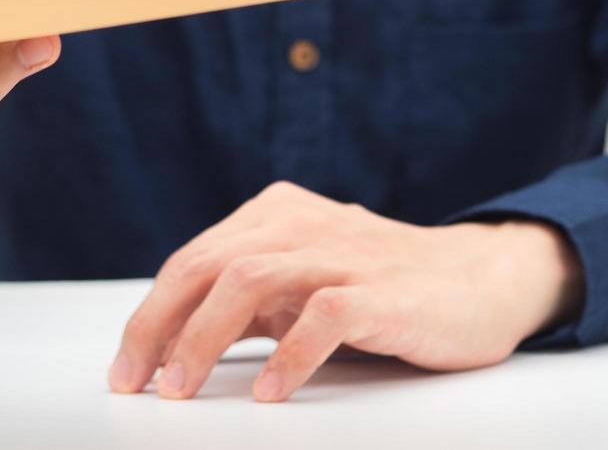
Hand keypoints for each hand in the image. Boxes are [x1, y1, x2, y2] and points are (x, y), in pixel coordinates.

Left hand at [108, 181, 584, 401]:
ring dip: (205, 337)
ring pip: (251, 279)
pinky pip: (325, 316)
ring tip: (181, 388)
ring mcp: (343, 254)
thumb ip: (249, 300)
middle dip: (160, 325)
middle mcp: (302, 224)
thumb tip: (173, 342)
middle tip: (137, 381)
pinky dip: (290, 355)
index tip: (127, 367)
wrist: (481, 279)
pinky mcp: (383, 291)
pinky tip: (268, 393)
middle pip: (209, 265)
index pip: (194, 259)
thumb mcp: (304, 282)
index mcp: (277, 215)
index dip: (151, 314)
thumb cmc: (383, 285)